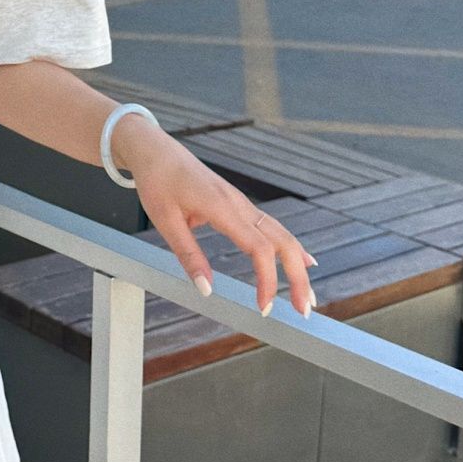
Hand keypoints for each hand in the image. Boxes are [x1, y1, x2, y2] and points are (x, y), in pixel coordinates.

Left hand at [110, 112, 317, 318]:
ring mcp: (242, 203)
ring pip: (282, 234)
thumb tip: (207, 290)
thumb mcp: (165, 221)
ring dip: (297, 265)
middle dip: (297, 277)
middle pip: (283, 242)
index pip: (259, 248)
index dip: (267, 280)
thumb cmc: (158, 182)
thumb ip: (188, 255)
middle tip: (303, 310)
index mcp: (222, 208)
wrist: (156, 151)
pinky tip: (303, 261)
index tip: (264, 307)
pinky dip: (290, 247)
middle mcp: (240, 204)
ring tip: (306, 296)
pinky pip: (272, 227)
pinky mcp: (239, 205)